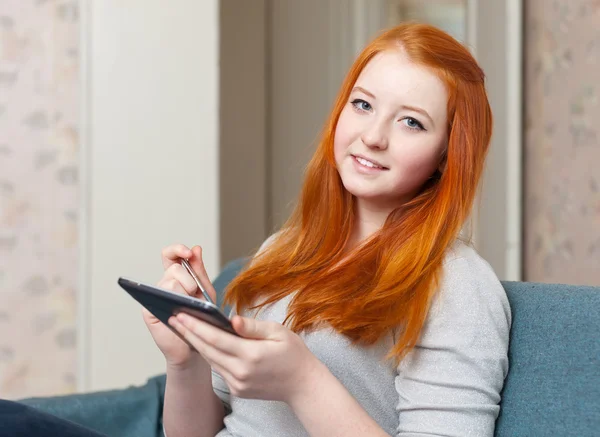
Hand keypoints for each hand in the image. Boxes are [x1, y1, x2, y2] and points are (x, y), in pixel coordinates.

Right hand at [143, 244, 216, 367]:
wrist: (196, 345)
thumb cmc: (201, 319)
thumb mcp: (205, 292)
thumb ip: (200, 271)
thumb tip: (196, 248)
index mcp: (177, 277)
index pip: (170, 255)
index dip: (177, 249)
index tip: (188, 253)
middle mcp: (163, 284)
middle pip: (173, 268)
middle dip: (189, 278)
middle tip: (196, 293)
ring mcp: (154, 296)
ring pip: (169, 281)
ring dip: (185, 291)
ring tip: (192, 305)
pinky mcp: (149, 310)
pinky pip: (159, 297)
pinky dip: (173, 300)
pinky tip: (180, 308)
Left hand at [169, 313, 321, 403]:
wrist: (302, 385)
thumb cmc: (293, 354)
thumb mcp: (278, 332)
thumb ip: (253, 327)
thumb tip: (231, 319)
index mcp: (251, 355)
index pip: (216, 338)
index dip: (197, 326)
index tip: (182, 315)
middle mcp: (241, 372)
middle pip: (208, 350)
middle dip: (189, 333)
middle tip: (173, 318)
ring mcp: (238, 384)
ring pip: (211, 360)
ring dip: (196, 344)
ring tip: (183, 327)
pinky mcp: (237, 390)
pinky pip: (219, 369)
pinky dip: (210, 354)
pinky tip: (202, 342)